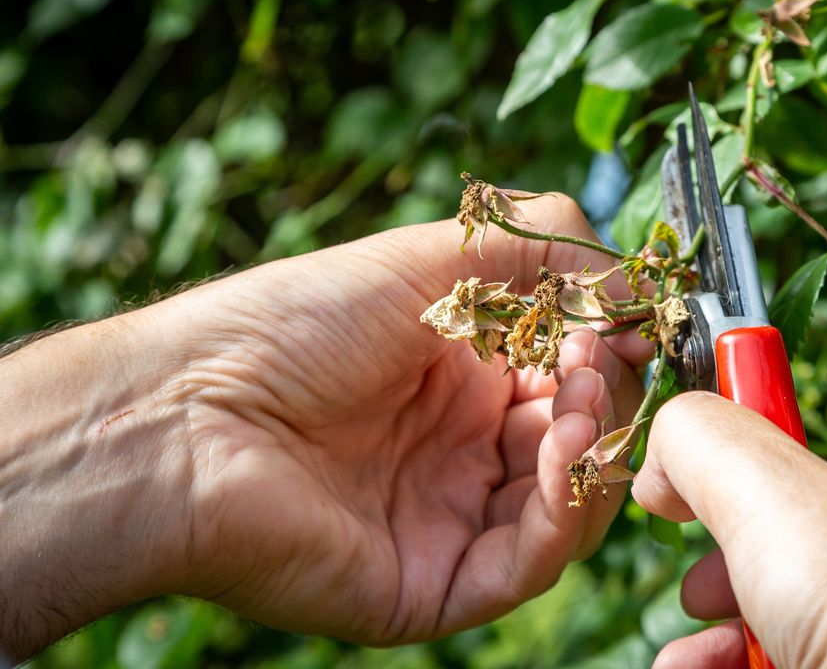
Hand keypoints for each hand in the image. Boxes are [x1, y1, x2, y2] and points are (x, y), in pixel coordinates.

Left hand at [0, 195, 649, 659]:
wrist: (188, 415)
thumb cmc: (294, 325)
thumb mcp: (429, 256)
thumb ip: (540, 247)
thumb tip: (631, 279)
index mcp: (459, 374)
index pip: (567, 374)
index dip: (605, 349)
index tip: (629, 321)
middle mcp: (461, 449)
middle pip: (576, 441)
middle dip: (602, 397)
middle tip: (597, 360)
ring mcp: (449, 520)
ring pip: (565, 508)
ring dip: (591, 451)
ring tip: (574, 403)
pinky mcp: (433, 586)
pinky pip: (525, 565)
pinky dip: (562, 514)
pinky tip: (558, 456)